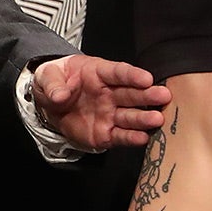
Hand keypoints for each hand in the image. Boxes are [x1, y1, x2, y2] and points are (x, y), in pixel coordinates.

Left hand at [32, 55, 170, 151]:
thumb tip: (60, 95)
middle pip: (131, 94)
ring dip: (144, 118)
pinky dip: (131, 138)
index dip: (133, 75)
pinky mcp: (106, 133)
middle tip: (164, 96)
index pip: (118, 72)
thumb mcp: (47, 76)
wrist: (49, 105)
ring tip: (158, 119)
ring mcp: (110, 114)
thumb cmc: (55, 83)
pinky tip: (143, 138)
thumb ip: (53, 84)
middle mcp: (110, 93)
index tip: (147, 78)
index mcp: (98, 73)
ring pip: (130, 116)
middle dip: (148, 95)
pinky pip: (120, 136)